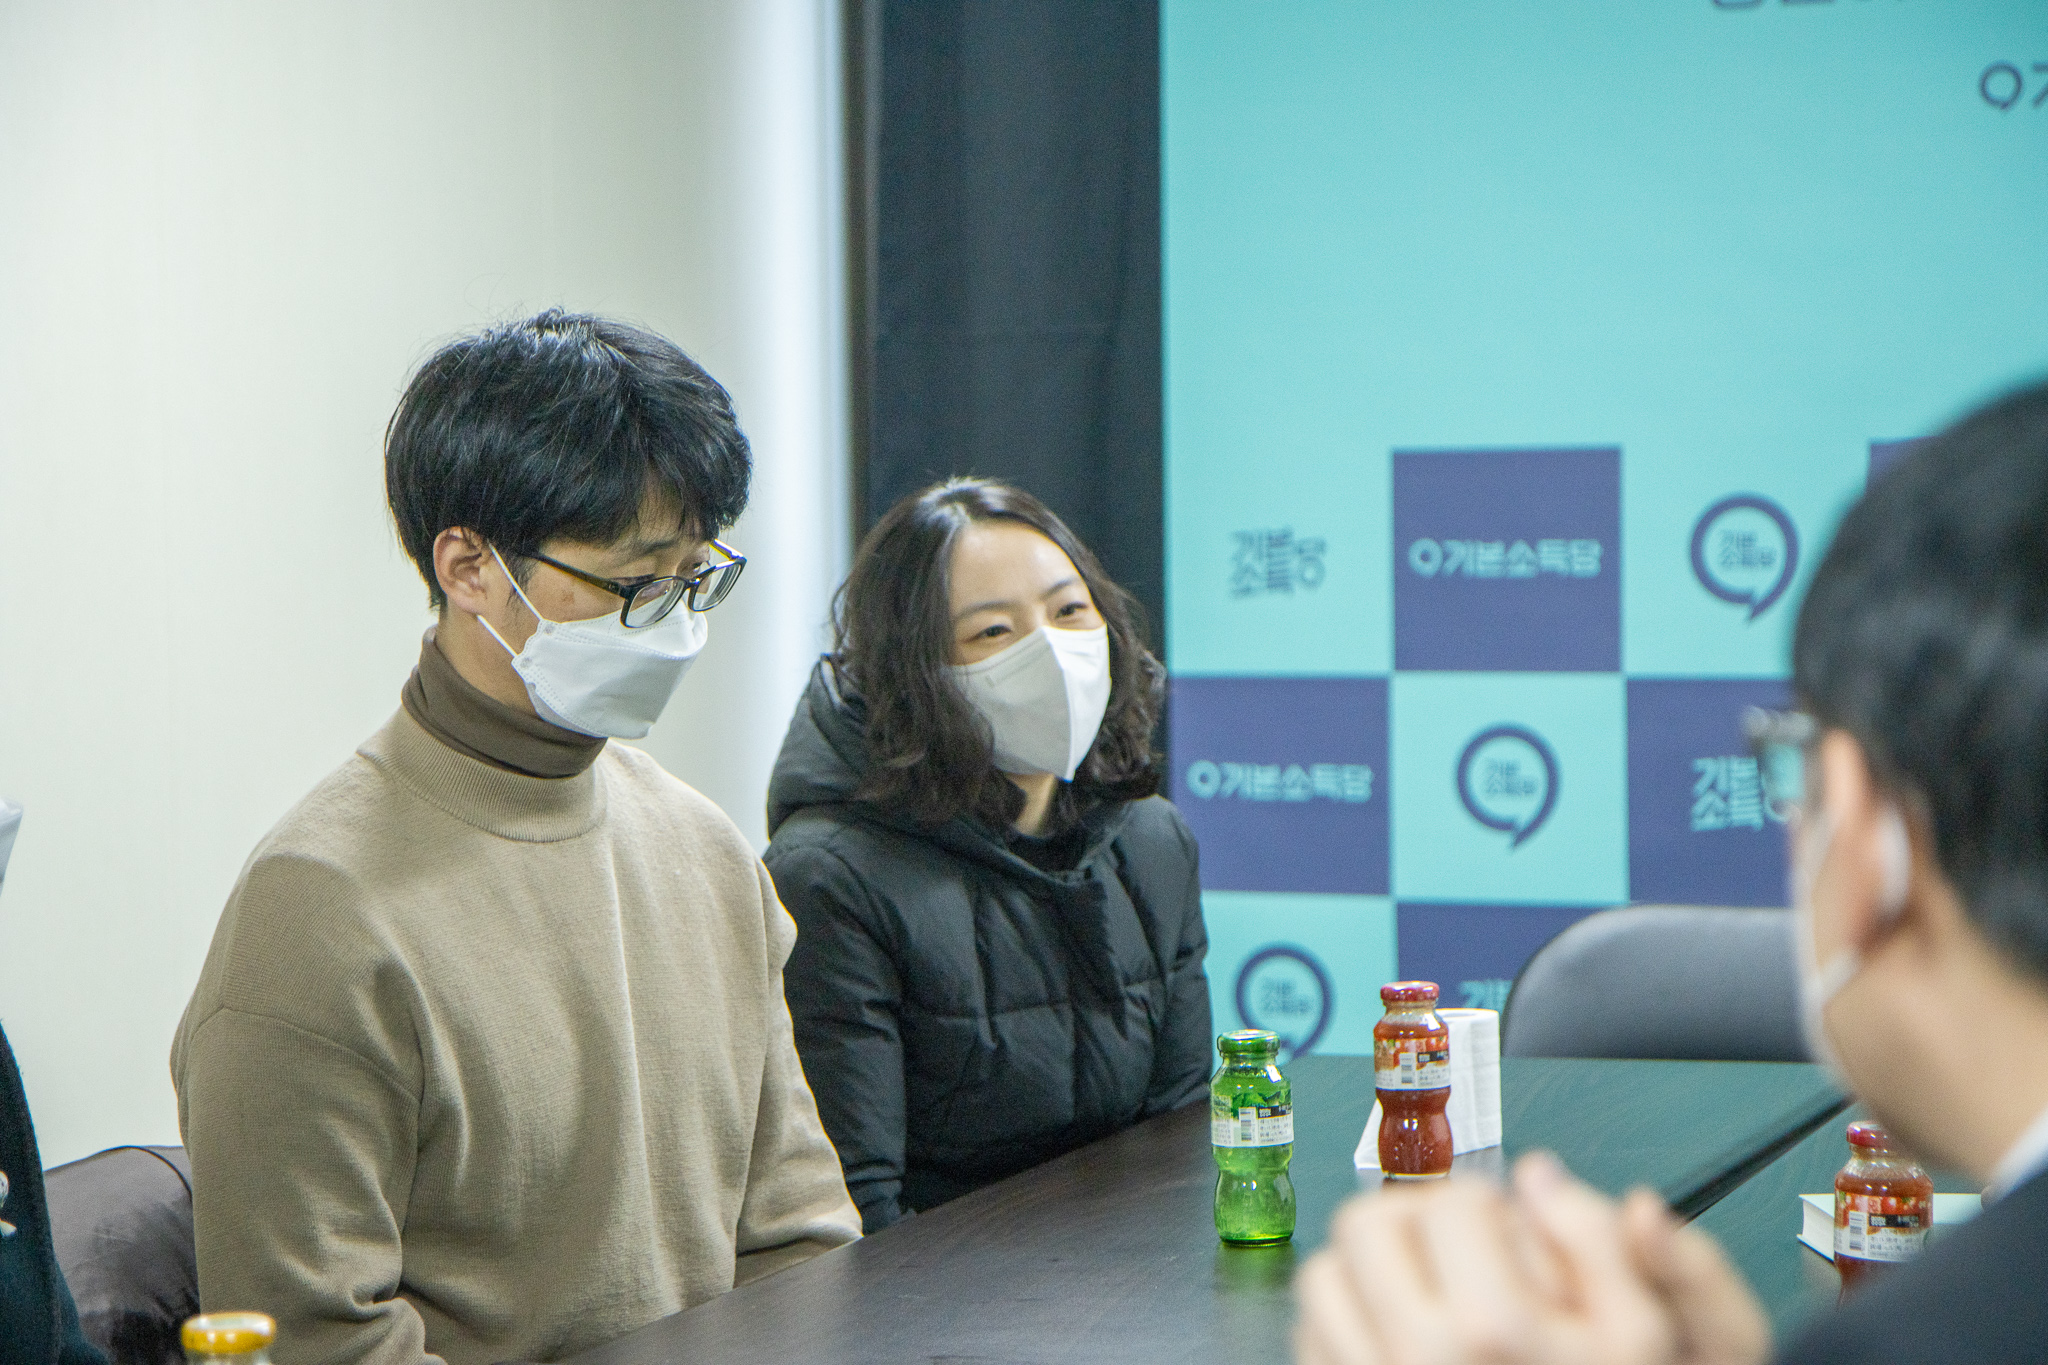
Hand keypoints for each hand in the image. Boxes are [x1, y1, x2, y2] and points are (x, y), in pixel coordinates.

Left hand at [1292, 1152, 1769, 1364]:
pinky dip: (1346, 1325)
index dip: (1488, 1208)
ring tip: (1425, 1295)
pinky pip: (1312, 1336)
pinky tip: (1397, 1340)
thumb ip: (1601, 1243)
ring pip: (1324, 1275)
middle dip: (1414, 1225)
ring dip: (1371, 1273)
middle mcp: (1416, 1358)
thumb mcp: (1644, 1336)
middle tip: (1457, 1254)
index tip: (1507, 1237)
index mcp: (1494, 1329)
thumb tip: (1541, 1177)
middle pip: (1368, 1224)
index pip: (1452, 1202)